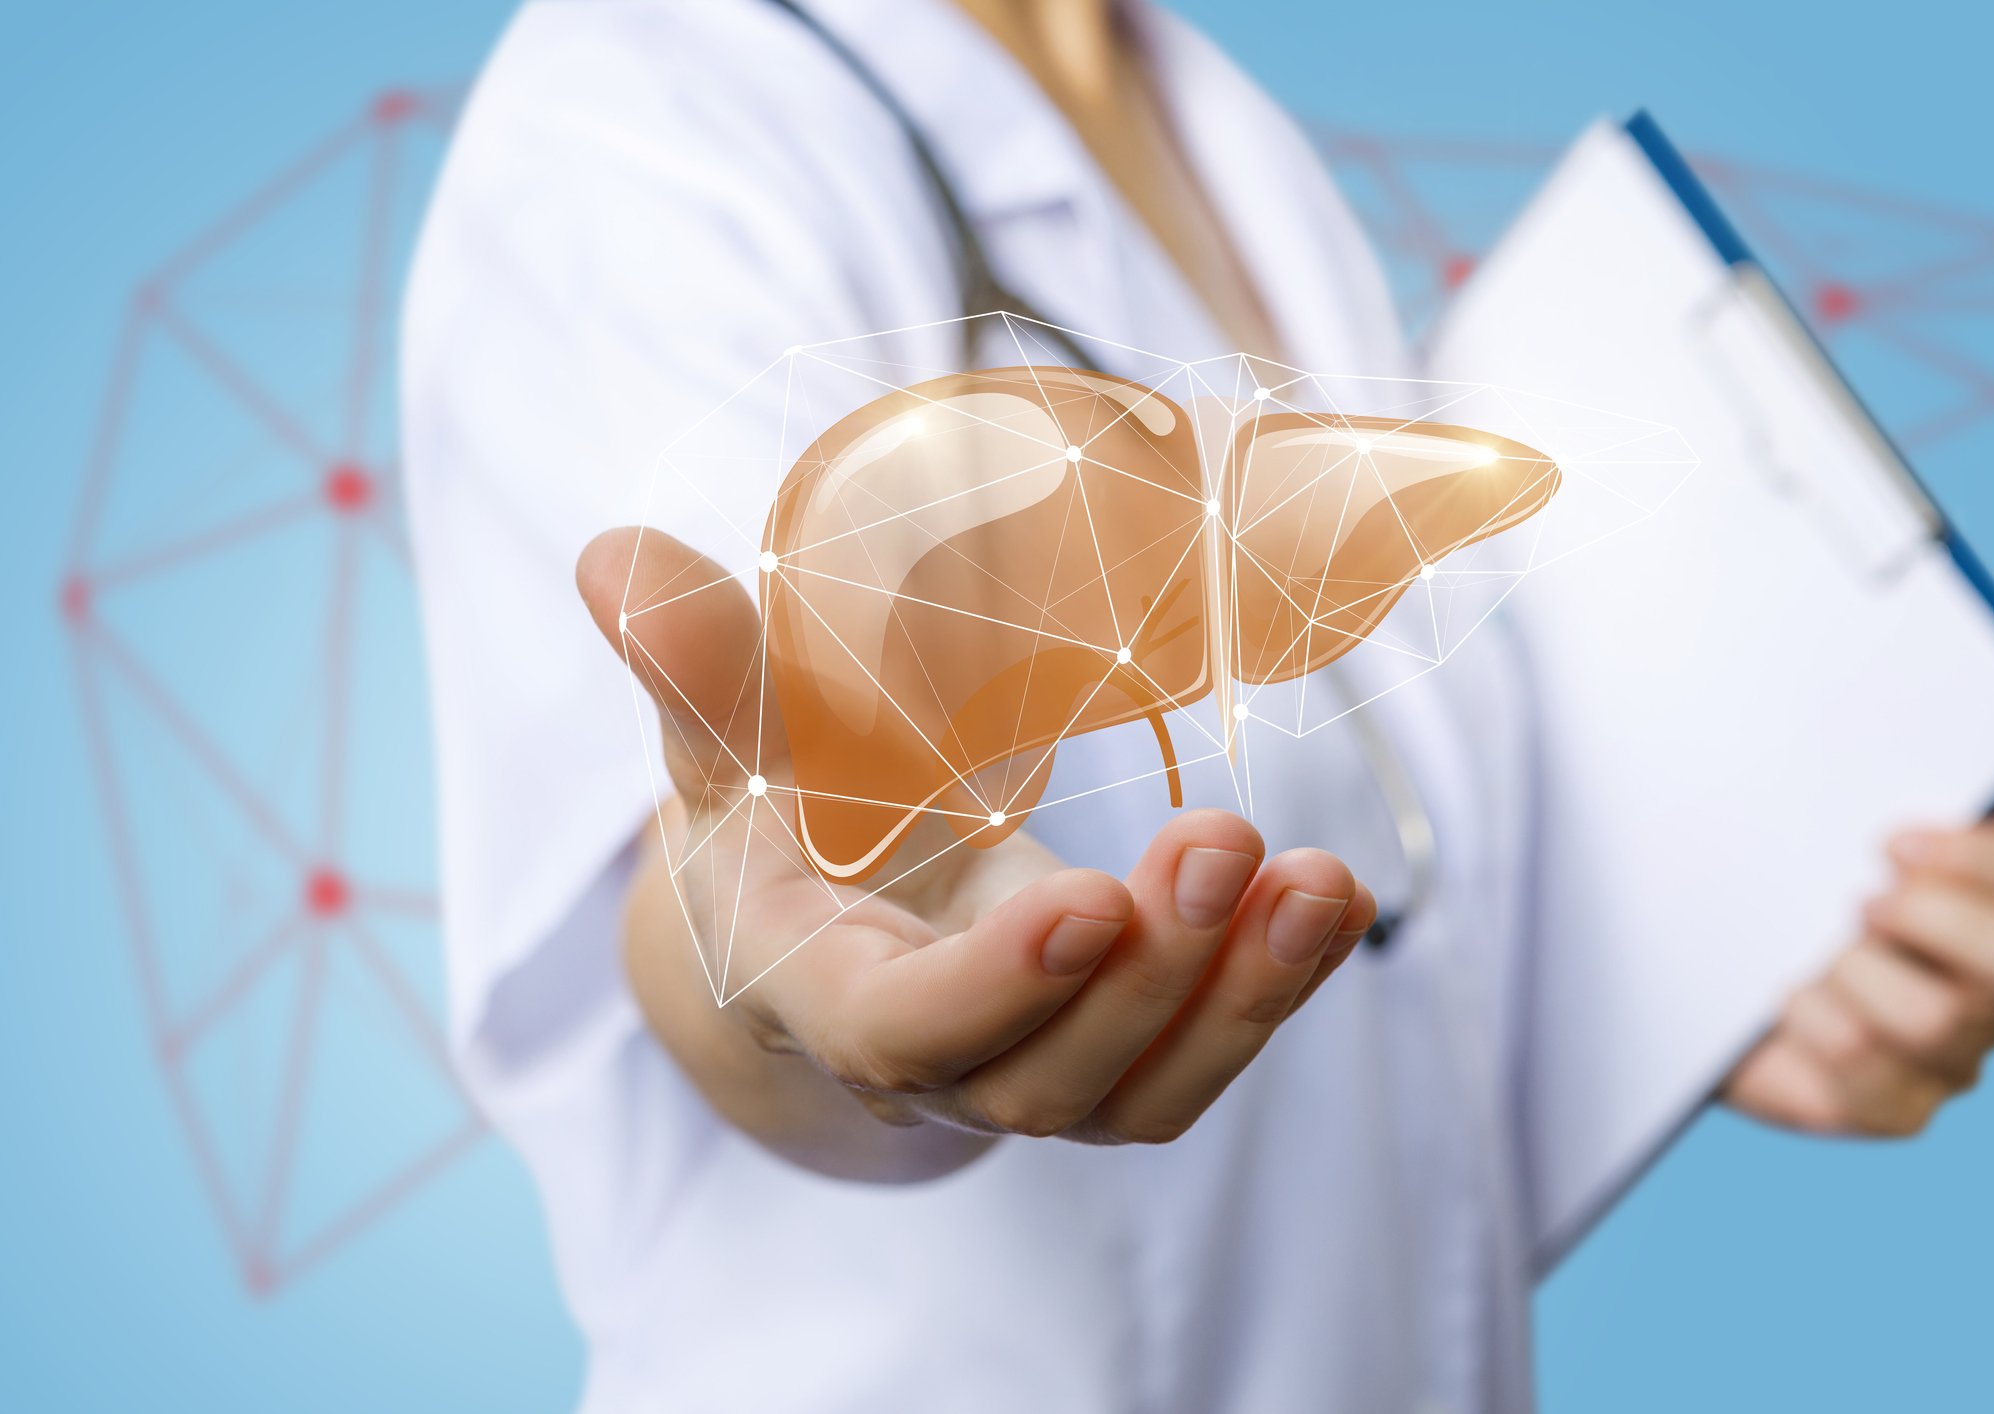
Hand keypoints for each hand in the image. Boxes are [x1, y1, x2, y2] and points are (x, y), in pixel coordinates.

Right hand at [577, 527, 1375, 1180]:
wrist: (825, 906)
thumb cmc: (778, 810)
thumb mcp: (730, 737)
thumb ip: (695, 665)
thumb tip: (614, 558)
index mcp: (814, 985)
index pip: (896, 1029)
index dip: (991, 986)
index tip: (1084, 900)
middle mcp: (925, 1060)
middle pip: (1037, 1078)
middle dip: (1142, 978)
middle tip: (1219, 842)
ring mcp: (1021, 1071)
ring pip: (1133, 1095)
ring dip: (1239, 1000)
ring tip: (1321, 887)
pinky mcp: (1102, 1056)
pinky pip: (1189, 1065)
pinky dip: (1268, 995)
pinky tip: (1330, 902)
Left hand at [1722, 792, 1993, 1136]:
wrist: (1702, 982)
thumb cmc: (1779, 897)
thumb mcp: (1822, 836)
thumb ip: (1885, 791)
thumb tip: (1966, 775)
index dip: (1974, 860)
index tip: (1889, 840)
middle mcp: (1989, 1002)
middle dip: (1932, 918)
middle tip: (1858, 902)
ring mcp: (1940, 1065)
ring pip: (1926, 1021)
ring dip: (1853, 975)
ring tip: (1805, 957)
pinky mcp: (1879, 1110)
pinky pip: (1856, 1071)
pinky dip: (1808, 1024)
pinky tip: (1778, 1002)